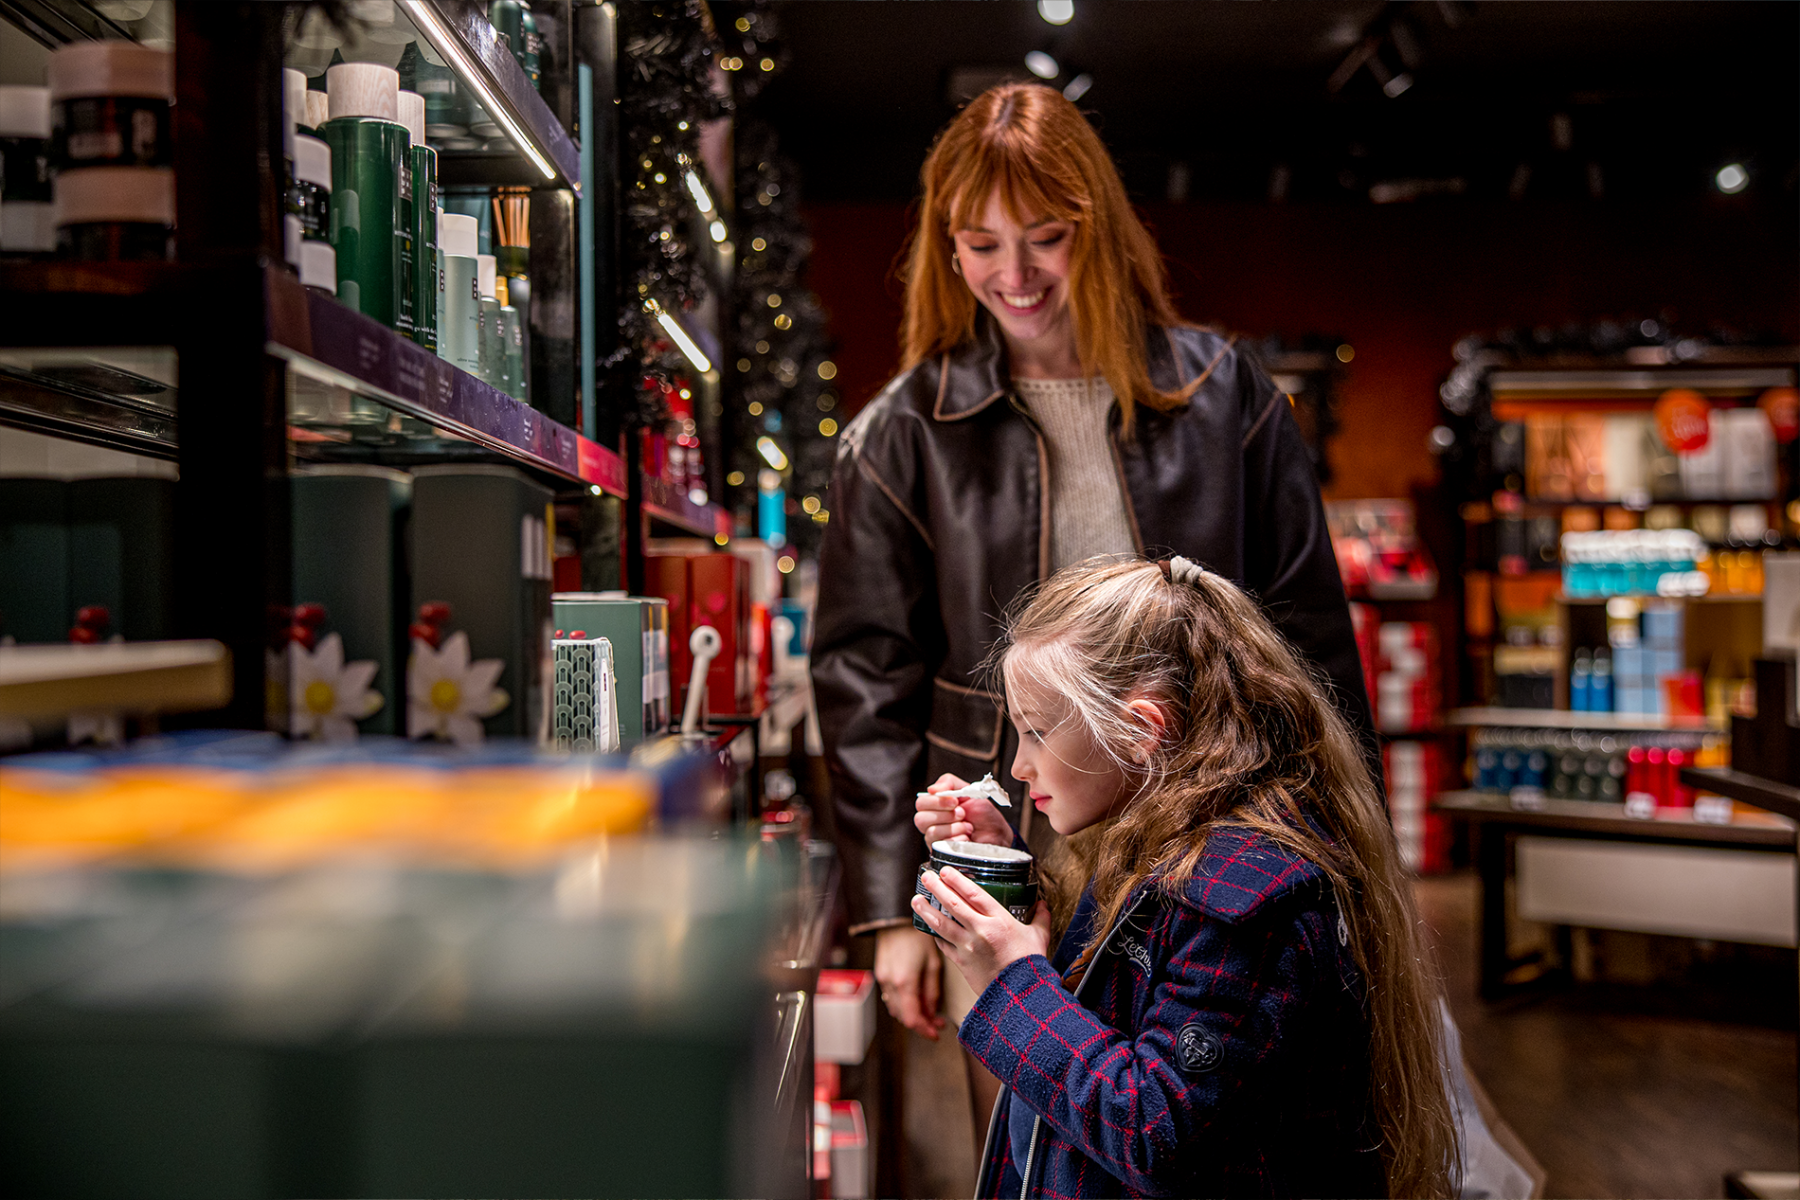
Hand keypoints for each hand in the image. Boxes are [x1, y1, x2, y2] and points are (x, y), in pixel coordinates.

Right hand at [874, 924, 944, 1039]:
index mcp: (905, 982)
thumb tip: (932, 1012)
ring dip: (911, 1014)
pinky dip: (902, 1004)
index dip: (925, 1030)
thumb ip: (932, 991)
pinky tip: (914, 999)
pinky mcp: (880, 974)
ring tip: (928, 1011)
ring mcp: (882, 979)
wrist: (897, 918)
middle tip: (936, 1023)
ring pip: (895, 1009)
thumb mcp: (933, 964)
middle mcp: (890, 984)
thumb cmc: (918, 937)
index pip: (913, 1018)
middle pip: (903, 1017)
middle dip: (920, 1023)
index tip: (937, 1033)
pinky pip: (890, 997)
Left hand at [911, 866, 1051, 998]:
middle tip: (926, 876)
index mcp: (999, 920)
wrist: (1020, 994)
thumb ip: (1040, 918)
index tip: (946, 870)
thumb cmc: (1029, 964)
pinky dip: (936, 935)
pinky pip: (944, 945)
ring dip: (926, 910)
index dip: (957, 880)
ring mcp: (968, 947)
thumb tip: (1043, 904)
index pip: (974, 894)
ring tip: (916, 899)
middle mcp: (980, 930)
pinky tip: (929, 928)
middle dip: (937, 887)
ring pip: (941, 924)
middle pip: (953, 904)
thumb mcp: (1039, 937)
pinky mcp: (961, 962)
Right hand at [915, 773, 1012, 847]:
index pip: (921, 803)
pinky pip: (942, 846)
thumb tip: (931, 789)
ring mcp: (936, 840)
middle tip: (962, 814)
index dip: (937, 802)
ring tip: (968, 827)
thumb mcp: (969, 792)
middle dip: (945, 815)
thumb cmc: (984, 816)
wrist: (998, 836)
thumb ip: (950, 783)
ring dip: (954, 828)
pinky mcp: (942, 853)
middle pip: (920, 819)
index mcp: (936, 807)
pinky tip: (967, 838)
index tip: (955, 802)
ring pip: (932, 832)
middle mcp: (932, 823)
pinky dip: (958, 839)